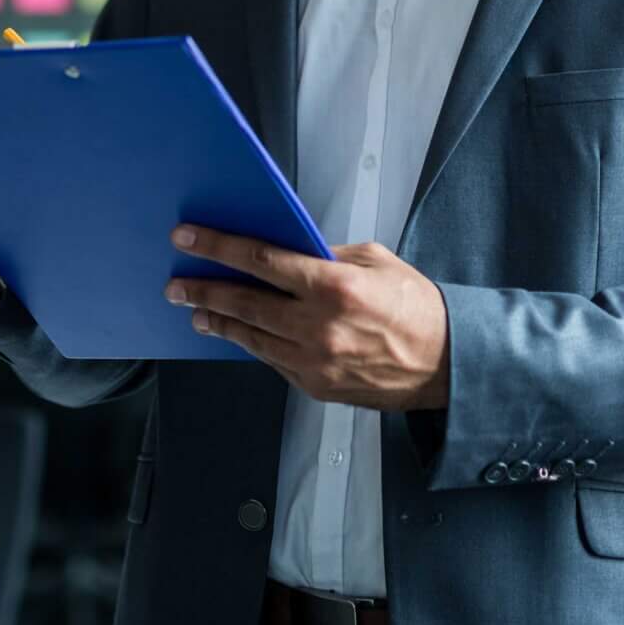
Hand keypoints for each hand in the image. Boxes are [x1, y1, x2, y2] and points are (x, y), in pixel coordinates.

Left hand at [165, 225, 449, 410]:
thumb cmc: (415, 307)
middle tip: (176, 283)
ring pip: (250, 337)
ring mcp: (314, 362)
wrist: (447, 364)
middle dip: (204, 288)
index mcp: (334, 286)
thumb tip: (286, 250)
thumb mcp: (375, 261)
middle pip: (244, 302)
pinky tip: (237, 332)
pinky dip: (251, 343)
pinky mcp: (314, 386)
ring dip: (218, 321)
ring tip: (196, 309)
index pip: (261, 260)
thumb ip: (326, 255)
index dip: (218, 247)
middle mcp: (318, 326)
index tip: (187, 238)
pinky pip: (271, 359)